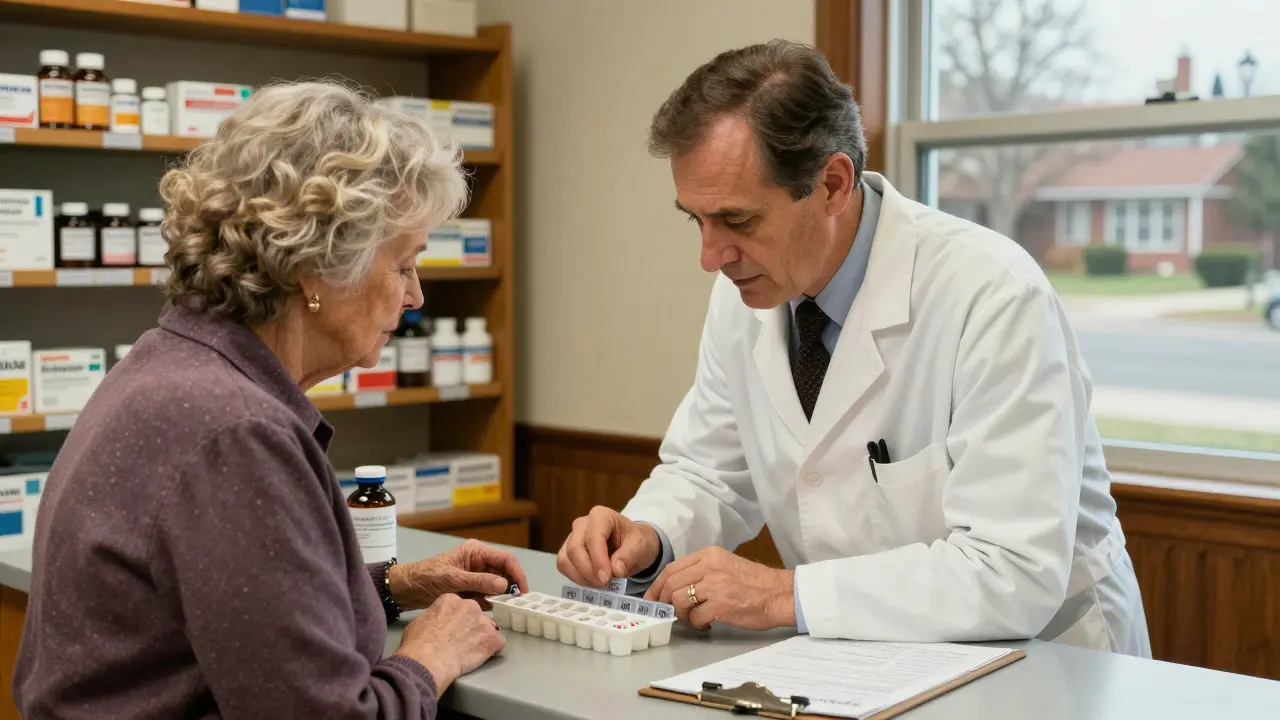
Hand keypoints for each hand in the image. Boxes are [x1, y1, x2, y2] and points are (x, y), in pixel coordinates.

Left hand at [390, 539, 528, 610]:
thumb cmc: (427, 577)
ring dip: (500, 597)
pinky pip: (486, 596)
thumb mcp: (454, 579)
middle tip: (516, 604)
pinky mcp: (470, 589)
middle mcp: (478, 562)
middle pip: (503, 573)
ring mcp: (474, 576)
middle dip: (510, 588)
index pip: (505, 559)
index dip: (517, 574)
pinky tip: (489, 611)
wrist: (407, 589)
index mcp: (476, 552)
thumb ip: (479, 582)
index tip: (522, 591)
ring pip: (496, 586)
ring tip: (504, 609)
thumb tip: (504, 586)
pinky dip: (489, 603)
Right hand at [396, 594, 504, 691]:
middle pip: (475, 615)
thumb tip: (435, 623)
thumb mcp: (419, 622)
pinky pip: (498, 643)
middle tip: (461, 641)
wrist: (428, 660)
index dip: (456, 620)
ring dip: (482, 638)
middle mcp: (470, 606)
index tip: (452, 629)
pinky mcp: (493, 638)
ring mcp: (483, 621)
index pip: (459, 606)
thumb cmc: (418, 644)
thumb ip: (433, 617)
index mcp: (450, 600)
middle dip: (471, 627)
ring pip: (488, 628)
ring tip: (470, 651)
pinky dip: (493, 650)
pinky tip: (483, 657)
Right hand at [556, 506, 660, 586]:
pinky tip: (591, 582)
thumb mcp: (641, 546)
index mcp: (601, 516)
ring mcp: (572, 537)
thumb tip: (615, 570)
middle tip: (604, 584)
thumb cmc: (636, 542)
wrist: (632, 547)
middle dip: (588, 570)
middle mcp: (582, 524)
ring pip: (565, 558)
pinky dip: (575, 577)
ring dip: (580, 576)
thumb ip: (629, 556)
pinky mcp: (568, 551)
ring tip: (599, 584)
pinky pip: (563, 565)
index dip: (598, 559)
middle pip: (575, 547)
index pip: (593, 537)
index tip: (607, 578)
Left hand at [645, 546, 794, 631]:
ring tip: (692, 619)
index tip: (653, 597)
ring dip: (681, 614)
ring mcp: (714, 586)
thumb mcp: (726, 565)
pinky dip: (696, 625)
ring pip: (678, 600)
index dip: (658, 585)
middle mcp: (709, 566)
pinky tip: (706, 625)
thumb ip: (702, 571)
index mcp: (709, 555)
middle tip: (668, 612)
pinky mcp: (721, 605)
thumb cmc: (755, 583)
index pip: (672, 568)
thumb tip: (676, 587)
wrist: (780, 594)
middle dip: (664, 601)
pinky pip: (695, 617)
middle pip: (671, 584)